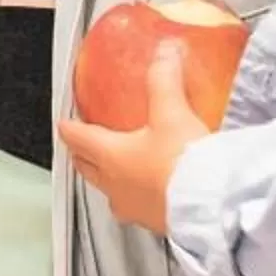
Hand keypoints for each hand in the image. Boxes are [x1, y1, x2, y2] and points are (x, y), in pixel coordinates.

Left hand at [56, 42, 209, 232]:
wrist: (211, 207)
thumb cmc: (183, 162)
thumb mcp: (172, 113)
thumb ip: (164, 80)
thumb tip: (164, 52)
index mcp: (110, 156)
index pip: (77, 139)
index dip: (69, 127)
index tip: (64, 123)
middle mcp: (114, 185)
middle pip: (87, 168)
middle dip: (84, 154)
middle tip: (84, 143)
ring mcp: (133, 208)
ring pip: (110, 190)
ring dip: (109, 177)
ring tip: (119, 166)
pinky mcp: (154, 222)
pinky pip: (136, 206)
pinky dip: (137, 193)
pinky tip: (154, 187)